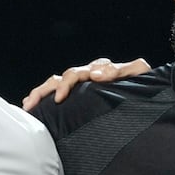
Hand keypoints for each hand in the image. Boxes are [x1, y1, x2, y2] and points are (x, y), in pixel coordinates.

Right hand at [21, 58, 150, 109]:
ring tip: (31, 103)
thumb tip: (96, 75)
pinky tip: (30, 105)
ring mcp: (80, 86)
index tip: (86, 84)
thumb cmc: (141, 87)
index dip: (83, 76)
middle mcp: (88, 75)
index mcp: (103, 70)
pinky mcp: (75, 98)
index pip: (89, 69)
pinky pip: (53, 92)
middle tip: (57, 99)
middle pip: (69, 75)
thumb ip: (124, 70)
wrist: (144, 99)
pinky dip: (41, 96)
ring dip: (43, 91)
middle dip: (59, 86)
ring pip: (56, 82)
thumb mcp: (138, 75)